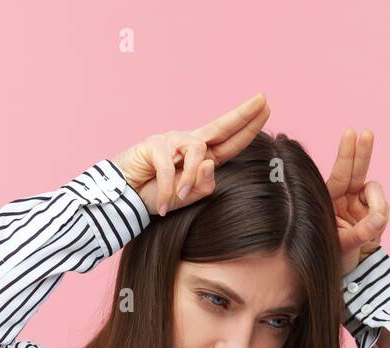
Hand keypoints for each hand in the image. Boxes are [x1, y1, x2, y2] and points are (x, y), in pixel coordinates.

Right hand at [111, 92, 270, 217]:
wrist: (124, 200)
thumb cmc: (156, 197)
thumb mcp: (187, 197)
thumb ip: (204, 185)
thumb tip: (211, 162)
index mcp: (201, 156)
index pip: (229, 140)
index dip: (248, 126)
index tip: (265, 107)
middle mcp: (189, 143)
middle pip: (220, 127)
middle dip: (242, 115)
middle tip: (263, 100)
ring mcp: (172, 141)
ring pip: (198, 153)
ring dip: (190, 179)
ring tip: (180, 196)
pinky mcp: (154, 145)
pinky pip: (170, 167)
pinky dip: (169, 188)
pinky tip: (164, 205)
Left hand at [327, 128, 388, 275]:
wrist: (348, 274)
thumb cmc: (333, 259)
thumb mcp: (343, 246)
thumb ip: (361, 232)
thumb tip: (380, 218)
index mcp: (329, 200)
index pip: (339, 174)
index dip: (346, 155)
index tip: (351, 133)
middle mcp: (345, 199)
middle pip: (357, 171)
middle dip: (363, 153)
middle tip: (367, 133)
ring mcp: (361, 205)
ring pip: (376, 193)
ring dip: (377, 206)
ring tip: (373, 227)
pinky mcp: (374, 214)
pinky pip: (384, 209)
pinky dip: (381, 219)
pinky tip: (374, 231)